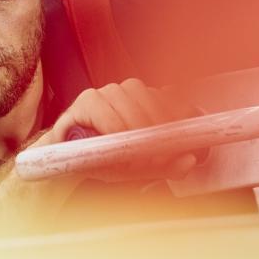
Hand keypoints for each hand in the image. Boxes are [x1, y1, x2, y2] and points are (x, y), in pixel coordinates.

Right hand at [38, 79, 200, 182]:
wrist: (68, 161)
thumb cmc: (106, 159)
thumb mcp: (141, 167)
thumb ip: (166, 165)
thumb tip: (190, 160)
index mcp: (149, 100)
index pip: (173, 100)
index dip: (176, 123)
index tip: (178, 146)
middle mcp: (131, 91)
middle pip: (154, 101)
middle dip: (158, 132)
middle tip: (157, 159)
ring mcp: (109, 91)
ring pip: (132, 104)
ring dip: (136, 133)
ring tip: (137, 157)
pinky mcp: (88, 98)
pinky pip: (106, 111)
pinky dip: (114, 130)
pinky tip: (115, 145)